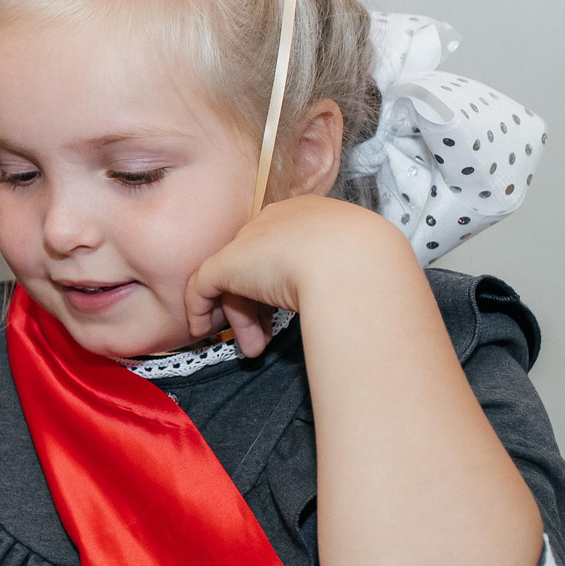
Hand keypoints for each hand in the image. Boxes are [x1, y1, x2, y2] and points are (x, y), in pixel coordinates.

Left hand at [183, 195, 414, 355]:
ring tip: (255, 350)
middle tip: (264, 342)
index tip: (282, 315)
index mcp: (311, 216)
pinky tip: (202, 331)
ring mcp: (251, 240)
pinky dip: (199, 310)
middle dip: (258, 308)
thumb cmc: (365, 265)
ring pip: (235, 280)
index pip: (284, 251)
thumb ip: (337, 274)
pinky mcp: (227, 263)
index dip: (278, 286)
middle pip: (258, 265)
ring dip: (244, 319)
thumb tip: (335, 296)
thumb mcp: (355, 266)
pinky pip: (202, 286)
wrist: (353, 262)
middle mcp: (277, 220)